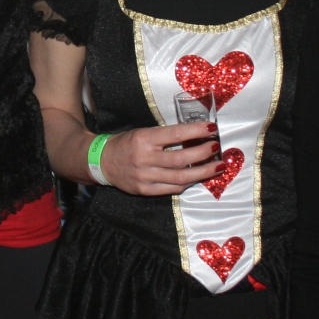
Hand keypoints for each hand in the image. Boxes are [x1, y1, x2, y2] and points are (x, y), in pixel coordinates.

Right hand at [98, 124, 221, 195]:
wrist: (101, 162)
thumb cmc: (126, 143)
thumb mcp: (142, 133)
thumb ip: (164, 136)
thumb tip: (194, 135)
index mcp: (144, 139)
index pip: (175, 134)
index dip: (195, 132)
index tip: (211, 128)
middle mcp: (145, 159)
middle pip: (181, 159)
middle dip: (203, 153)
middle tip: (217, 147)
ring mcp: (145, 177)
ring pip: (181, 177)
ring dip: (203, 172)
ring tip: (217, 166)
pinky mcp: (145, 190)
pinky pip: (172, 188)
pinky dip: (188, 183)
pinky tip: (198, 177)